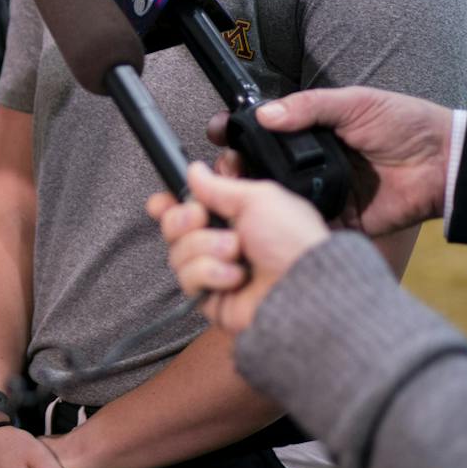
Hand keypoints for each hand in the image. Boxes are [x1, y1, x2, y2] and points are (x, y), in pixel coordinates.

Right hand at [146, 162, 329, 335]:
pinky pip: (188, 279)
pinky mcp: (210, 296)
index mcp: (235, 215)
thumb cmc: (293, 241)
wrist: (302, 286)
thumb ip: (219, 185)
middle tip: (202, 219)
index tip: (163, 201)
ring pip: (178, 252)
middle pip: (174, 227)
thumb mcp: (258, 197)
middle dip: (184, 220)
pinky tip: (235, 277)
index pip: (188, 206)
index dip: (170, 203)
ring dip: (206, 248)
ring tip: (235, 253)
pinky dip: (211, 273)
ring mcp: (215, 269)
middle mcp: (222, 241)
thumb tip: (194, 171)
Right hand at [208, 86, 451, 234]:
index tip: (219, 132)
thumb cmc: (406, 124)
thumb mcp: (355, 103)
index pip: (264, 132)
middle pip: (260, 168)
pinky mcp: (335, 219)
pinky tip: (266, 218)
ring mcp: (320, 192)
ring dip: (253, 196)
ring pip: (274, 197)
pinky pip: (303, 223)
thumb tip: (265, 115)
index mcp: (312, 132)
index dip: (238, 133)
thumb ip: (309, 107)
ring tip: (236, 193)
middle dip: (236, 168)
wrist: (444, 163)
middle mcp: (310, 163)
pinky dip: (284, 222)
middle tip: (226, 168)